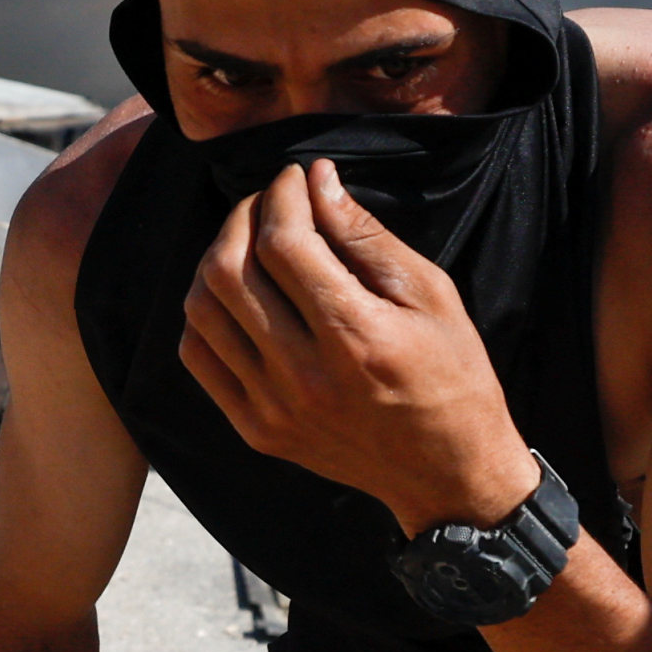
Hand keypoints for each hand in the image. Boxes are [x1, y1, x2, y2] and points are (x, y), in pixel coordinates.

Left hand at [178, 160, 539, 531]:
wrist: (447, 473)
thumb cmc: (452, 375)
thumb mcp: (430, 295)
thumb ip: (366, 235)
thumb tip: (317, 180)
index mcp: (356, 336)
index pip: (284, 244)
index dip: (281, 196)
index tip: (294, 178)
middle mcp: (305, 376)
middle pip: (228, 271)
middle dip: (242, 218)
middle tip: (268, 204)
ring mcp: (273, 408)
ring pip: (202, 311)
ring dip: (215, 261)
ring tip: (248, 245)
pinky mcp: (256, 430)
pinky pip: (199, 357)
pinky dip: (205, 314)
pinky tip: (236, 297)